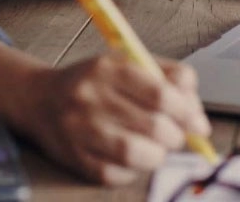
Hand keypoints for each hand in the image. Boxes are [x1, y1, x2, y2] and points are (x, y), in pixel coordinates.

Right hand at [9, 53, 209, 184]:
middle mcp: (91, 97)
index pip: (162, 94)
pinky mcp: (74, 158)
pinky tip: (131, 158)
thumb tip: (199, 120)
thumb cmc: (95, 83)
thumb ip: (170, 79)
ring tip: (156, 148)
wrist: (40, 99)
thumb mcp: (129, 64)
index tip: (197, 123)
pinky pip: (116, 174)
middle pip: (154, 126)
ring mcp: (79, 129)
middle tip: (175, 137)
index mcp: (109, 68)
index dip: (187, 112)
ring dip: (157, 155)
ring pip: (137, 154)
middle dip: (176, 137)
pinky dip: (133, 170)